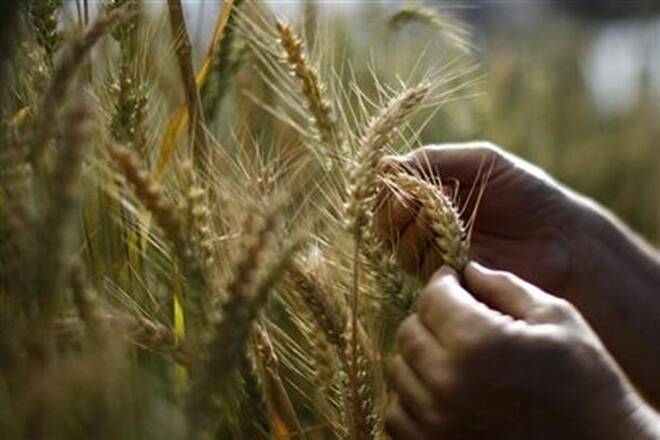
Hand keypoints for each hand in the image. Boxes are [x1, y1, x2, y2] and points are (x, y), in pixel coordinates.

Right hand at [375, 142, 589, 295]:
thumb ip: (434, 159)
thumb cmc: (527, 192)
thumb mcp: (481, 161)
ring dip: (412, 233)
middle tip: (413, 205)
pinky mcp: (448, 280)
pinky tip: (450, 244)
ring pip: (399, 247)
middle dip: (393, 213)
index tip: (398, 184)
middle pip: (386, 222)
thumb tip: (384, 164)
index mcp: (432, 191)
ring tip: (440, 223)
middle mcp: (427, 222)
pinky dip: (427, 254)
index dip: (387, 189)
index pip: (390, 189)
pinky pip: (420, 269)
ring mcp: (436, 253)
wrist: (563, 238)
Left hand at [385, 263, 657, 438]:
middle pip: (409, 331)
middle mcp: (446, 383)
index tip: (457, 283)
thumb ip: (503, 286)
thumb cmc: (584, 382)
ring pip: (398, 369)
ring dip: (421, 357)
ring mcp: (435, 422)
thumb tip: (467, 269)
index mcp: (477, 342)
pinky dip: (414, 398)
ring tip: (456, 358)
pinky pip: (397, 412)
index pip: (432, 295)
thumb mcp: (555, 317)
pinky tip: (446, 391)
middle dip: (432, 317)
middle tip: (460, 320)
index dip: (445, 282)